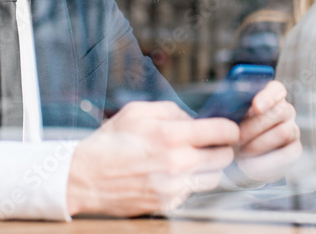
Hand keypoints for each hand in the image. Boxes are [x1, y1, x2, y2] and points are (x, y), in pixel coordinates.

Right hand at [66, 101, 237, 216]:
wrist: (85, 177)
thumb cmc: (110, 142)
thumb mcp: (138, 111)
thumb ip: (172, 111)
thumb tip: (195, 119)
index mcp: (170, 136)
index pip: (221, 133)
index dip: (230, 129)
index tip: (229, 129)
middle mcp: (176, 164)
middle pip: (224, 158)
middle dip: (222, 148)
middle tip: (213, 143)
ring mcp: (173, 187)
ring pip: (214, 178)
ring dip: (209, 167)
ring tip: (193, 159)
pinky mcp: (168, 204)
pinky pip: (193, 191)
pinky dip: (190, 182)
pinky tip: (175, 173)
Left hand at [235, 80, 301, 182]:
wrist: (241, 157)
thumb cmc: (235, 130)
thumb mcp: (231, 118)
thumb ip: (233, 108)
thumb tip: (228, 104)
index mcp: (270, 96)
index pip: (276, 89)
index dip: (268, 96)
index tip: (256, 106)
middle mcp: (286, 111)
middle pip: (279, 111)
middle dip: (256, 126)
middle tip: (238, 137)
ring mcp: (293, 130)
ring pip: (283, 132)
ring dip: (259, 144)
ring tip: (242, 151)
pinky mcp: (294, 150)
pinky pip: (286, 155)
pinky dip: (265, 162)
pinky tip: (250, 164)